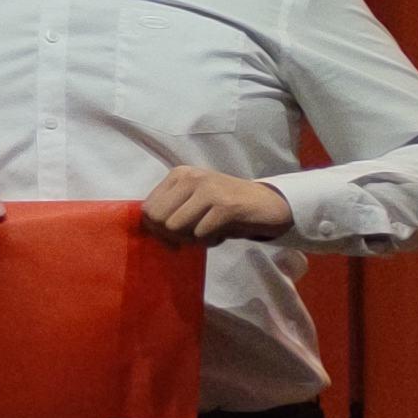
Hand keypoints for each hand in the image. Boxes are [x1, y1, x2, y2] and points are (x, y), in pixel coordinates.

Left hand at [139, 167, 295, 246]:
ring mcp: (209, 189)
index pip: (148, 209)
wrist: (270, 205)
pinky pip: (201, 234)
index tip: (175, 238)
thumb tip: (150, 233)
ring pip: (176, 227)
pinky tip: (223, 234)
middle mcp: (191, 177)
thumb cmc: (227, 207)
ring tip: (210, 234)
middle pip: (158, 219)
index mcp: (179, 175)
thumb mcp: (194, 204)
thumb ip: (171, 213)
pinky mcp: (226, 206)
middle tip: (194, 237)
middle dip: (173, 236)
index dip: (157, 230)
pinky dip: (210, 241)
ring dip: (192, 240)